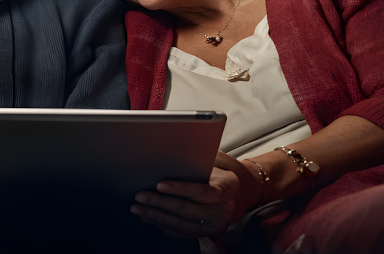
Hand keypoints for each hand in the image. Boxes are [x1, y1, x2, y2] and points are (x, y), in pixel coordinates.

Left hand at [130, 151, 260, 237]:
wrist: (246, 193)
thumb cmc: (228, 173)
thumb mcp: (222, 162)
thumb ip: (203, 159)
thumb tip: (178, 151)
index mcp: (224, 191)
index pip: (200, 192)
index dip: (179, 189)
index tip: (160, 184)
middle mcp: (220, 212)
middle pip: (185, 209)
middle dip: (159, 202)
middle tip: (140, 196)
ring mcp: (213, 226)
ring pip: (179, 224)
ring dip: (155, 216)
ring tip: (137, 208)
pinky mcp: (205, 234)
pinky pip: (180, 232)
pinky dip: (162, 225)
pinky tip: (148, 218)